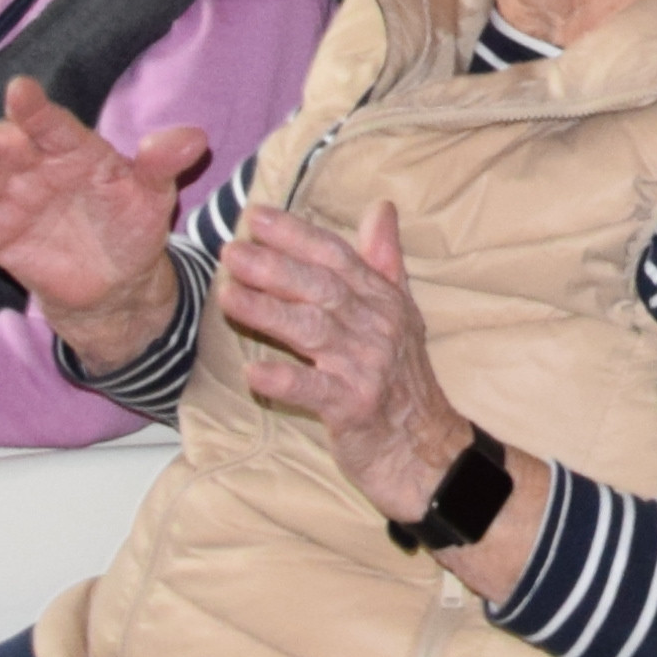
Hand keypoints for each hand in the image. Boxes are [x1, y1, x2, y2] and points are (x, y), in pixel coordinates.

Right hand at [0, 77, 210, 373]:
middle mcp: (35, 166)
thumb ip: (162, 165)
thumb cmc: (134, 225)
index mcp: (75, 149)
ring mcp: (11, 198)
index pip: (54, 127)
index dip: (37, 112)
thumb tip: (193, 139)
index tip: (20, 91)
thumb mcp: (154, 196)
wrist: (116, 282)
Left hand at [218, 205, 477, 526]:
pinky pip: (315, 390)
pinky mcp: (355, 408)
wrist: (427, 450)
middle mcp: (377, 327)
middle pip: (322, 288)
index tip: (256, 216)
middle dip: (275, 266)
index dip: (297, 235)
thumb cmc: (404, 380)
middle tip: (232, 250)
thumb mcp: (402, 313)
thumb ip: (384, 260)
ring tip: (228, 295)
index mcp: (383, 300)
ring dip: (270, 311)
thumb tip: (380, 207)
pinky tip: (253, 373)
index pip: (337, 257)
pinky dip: (285, 380)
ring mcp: (366, 367)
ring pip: (314, 330)